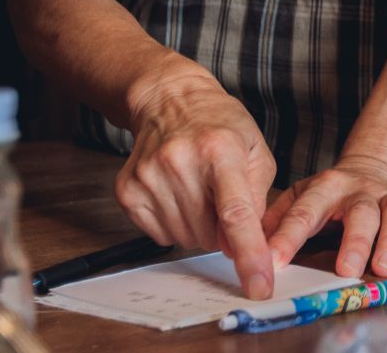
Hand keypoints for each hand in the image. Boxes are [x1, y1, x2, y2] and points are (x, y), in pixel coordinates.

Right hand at [117, 64, 277, 298]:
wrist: (169, 100)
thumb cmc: (220, 126)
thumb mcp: (256, 151)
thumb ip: (258, 200)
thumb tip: (244, 246)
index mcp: (220, 149)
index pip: (236, 213)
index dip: (249, 254)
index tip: (259, 286)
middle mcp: (180, 162)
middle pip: (209, 233)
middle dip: (223, 231)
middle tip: (221, 198)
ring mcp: (149, 176)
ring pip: (185, 239)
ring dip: (199, 228)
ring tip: (199, 191)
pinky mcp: (127, 190)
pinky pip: (159, 235)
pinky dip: (175, 224)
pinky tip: (177, 194)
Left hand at [262, 153, 386, 278]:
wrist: (376, 167)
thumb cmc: (331, 195)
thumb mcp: (300, 197)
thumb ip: (277, 217)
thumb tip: (245, 240)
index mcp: (326, 188)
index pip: (305, 211)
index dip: (288, 237)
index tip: (273, 261)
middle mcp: (362, 191)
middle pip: (361, 212)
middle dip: (355, 241)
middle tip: (346, 270)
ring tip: (384, 267)